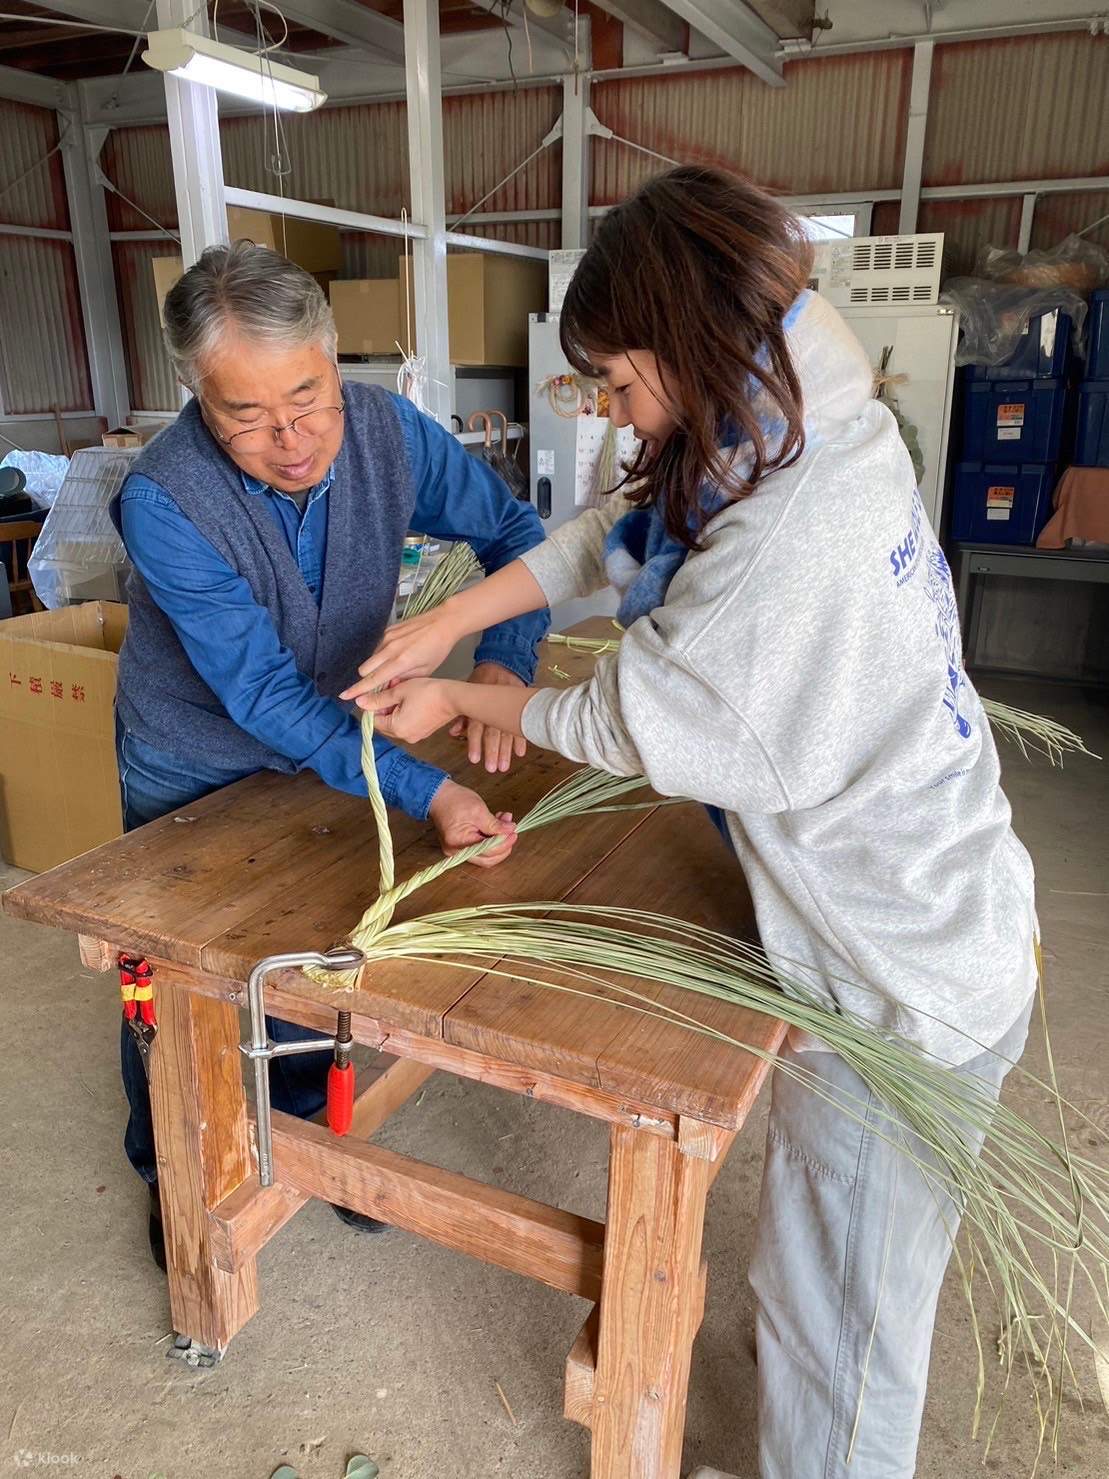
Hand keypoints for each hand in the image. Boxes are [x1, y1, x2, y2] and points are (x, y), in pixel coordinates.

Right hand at [341, 601, 464, 704]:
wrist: (443, 622)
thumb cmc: (437, 648)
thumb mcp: (424, 671)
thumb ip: (403, 680)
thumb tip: (387, 688)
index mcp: (401, 661)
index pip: (373, 679)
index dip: (358, 690)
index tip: (346, 696)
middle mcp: (390, 649)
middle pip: (364, 670)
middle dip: (368, 679)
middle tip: (382, 684)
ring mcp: (387, 637)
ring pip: (370, 659)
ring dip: (375, 667)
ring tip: (393, 668)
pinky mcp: (388, 630)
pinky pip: (377, 648)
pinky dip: (381, 656)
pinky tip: (397, 654)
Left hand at [358, 677, 460, 744]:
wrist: (454, 697)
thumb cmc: (428, 692)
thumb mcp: (399, 691)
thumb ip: (377, 698)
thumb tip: (359, 702)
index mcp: (396, 728)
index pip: (374, 721)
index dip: (372, 706)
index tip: (377, 692)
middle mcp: (405, 737)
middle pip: (385, 723)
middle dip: (384, 706)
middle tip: (390, 688)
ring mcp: (416, 735)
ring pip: (396, 722)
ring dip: (394, 707)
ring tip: (401, 690)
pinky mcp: (424, 731)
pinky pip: (407, 723)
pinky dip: (405, 712)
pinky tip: (411, 698)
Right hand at [428, 780, 517, 869]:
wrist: (438, 795)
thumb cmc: (454, 800)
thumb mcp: (478, 810)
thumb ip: (495, 824)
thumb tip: (510, 831)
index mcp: (459, 842)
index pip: (488, 851)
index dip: (504, 843)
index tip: (513, 833)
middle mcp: (456, 851)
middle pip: (487, 859)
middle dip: (503, 845)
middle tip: (511, 831)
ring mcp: (457, 851)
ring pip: (485, 855)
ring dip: (498, 842)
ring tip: (504, 824)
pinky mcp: (460, 847)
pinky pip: (479, 849)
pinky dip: (490, 841)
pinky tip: (496, 827)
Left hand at [454, 664, 527, 772]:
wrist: (503, 661)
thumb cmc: (482, 680)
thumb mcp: (469, 692)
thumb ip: (462, 714)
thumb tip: (453, 733)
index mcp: (479, 703)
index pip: (476, 726)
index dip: (475, 743)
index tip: (474, 759)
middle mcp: (494, 706)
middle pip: (493, 732)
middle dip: (493, 751)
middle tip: (492, 769)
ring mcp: (509, 706)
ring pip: (508, 731)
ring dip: (506, 751)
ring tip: (504, 767)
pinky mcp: (521, 705)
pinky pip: (522, 724)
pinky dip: (522, 739)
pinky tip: (520, 753)